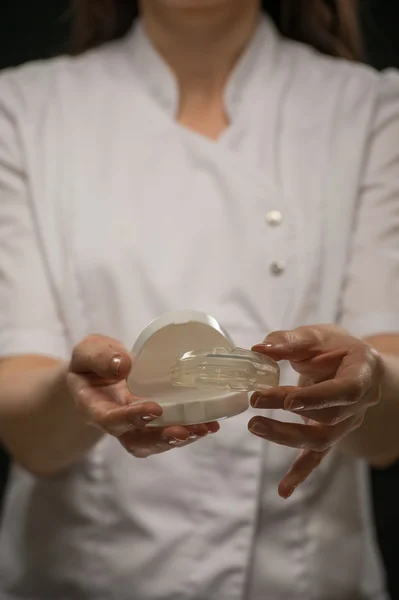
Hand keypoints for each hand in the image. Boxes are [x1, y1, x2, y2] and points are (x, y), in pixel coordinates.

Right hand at [67, 334, 218, 457]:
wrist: (96, 373)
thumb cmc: (91, 361)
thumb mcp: (88, 351)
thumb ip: (99, 356)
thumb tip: (124, 365)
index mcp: (94, 406)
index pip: (110, 419)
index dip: (131, 418)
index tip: (154, 409)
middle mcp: (115, 422)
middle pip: (135, 441)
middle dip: (161, 438)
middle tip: (183, 430)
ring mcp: (134, 426)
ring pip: (155, 442)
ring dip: (180, 438)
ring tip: (204, 428)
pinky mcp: (152, 423)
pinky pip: (168, 432)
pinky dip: (189, 430)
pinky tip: (209, 424)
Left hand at [248, 325, 383, 498]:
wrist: (349, 363)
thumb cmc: (333, 346)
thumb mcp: (316, 335)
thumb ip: (289, 342)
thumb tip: (260, 350)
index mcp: (362, 372)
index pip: (345, 390)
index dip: (318, 398)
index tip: (288, 400)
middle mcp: (360, 402)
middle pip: (328, 417)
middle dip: (289, 412)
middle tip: (255, 402)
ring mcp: (347, 422)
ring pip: (321, 439)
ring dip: (286, 436)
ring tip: (254, 425)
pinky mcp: (331, 434)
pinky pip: (318, 456)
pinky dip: (300, 473)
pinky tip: (283, 490)